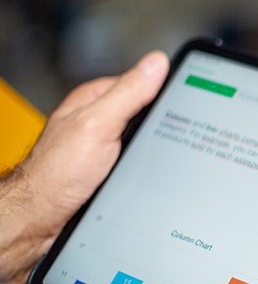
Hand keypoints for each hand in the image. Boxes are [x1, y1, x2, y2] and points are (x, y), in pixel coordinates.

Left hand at [0, 52, 168, 283]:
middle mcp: (100, 122)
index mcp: (95, 101)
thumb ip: (128, 93)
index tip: (188, 100)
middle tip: (178, 136)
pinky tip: (157, 175)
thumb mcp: (98, 125)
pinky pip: (142, 162)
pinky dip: (152, 168)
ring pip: (147, 141)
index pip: (141, 83)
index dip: (166, 91)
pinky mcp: (112, 171)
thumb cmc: (58, 174)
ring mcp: (106, 148)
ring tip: (168, 158)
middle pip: (147, 114)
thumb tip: (156, 63)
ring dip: (159, 151)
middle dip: (165, 125)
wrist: (44, 221)